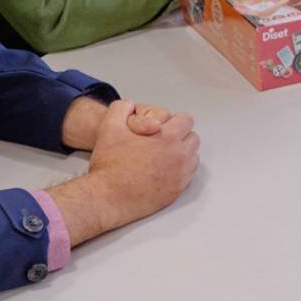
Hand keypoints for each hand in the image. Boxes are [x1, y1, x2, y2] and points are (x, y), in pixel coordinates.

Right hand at [51, 100, 200, 244]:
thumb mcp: (108, 126)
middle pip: (192, 139)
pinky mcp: (178, 190)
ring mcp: (181, 175)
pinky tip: (162, 171)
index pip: (186, 120)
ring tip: (161, 156)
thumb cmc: (109, 162)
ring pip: (192, 157)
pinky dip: (180, 170)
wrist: (108, 196)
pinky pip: (188, 175)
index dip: (173, 122)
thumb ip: (121, 108)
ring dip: (181, 154)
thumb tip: (131, 104)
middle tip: (160, 142)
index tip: (160, 128)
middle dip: (180, 137)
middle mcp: (180, 155)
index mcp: (168, 137)